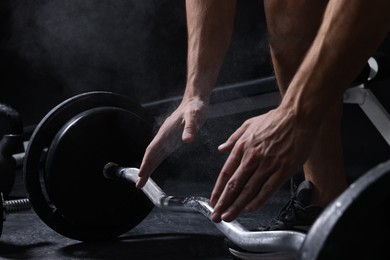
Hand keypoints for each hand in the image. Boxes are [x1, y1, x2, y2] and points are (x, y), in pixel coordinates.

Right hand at [136, 97, 207, 187]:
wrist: (195, 101)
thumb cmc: (194, 108)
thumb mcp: (194, 117)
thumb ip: (190, 128)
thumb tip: (187, 140)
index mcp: (166, 132)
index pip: (152, 150)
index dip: (146, 162)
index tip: (141, 174)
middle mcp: (163, 137)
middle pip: (150, 155)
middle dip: (144, 169)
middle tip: (138, 185)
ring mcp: (166, 139)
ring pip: (154, 155)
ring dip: (148, 168)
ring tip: (142, 181)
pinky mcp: (172, 141)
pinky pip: (160, 154)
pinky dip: (155, 162)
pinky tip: (152, 169)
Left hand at [210, 106, 318, 221]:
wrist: (298, 115)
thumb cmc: (275, 119)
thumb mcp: (248, 124)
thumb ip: (233, 138)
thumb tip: (221, 149)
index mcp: (242, 147)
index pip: (226, 173)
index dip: (218, 190)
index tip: (214, 201)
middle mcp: (252, 157)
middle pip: (234, 185)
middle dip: (223, 203)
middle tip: (216, 216)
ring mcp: (268, 164)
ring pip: (249, 190)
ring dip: (237, 206)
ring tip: (228, 217)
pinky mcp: (283, 169)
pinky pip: (268, 188)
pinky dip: (258, 200)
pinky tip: (250, 208)